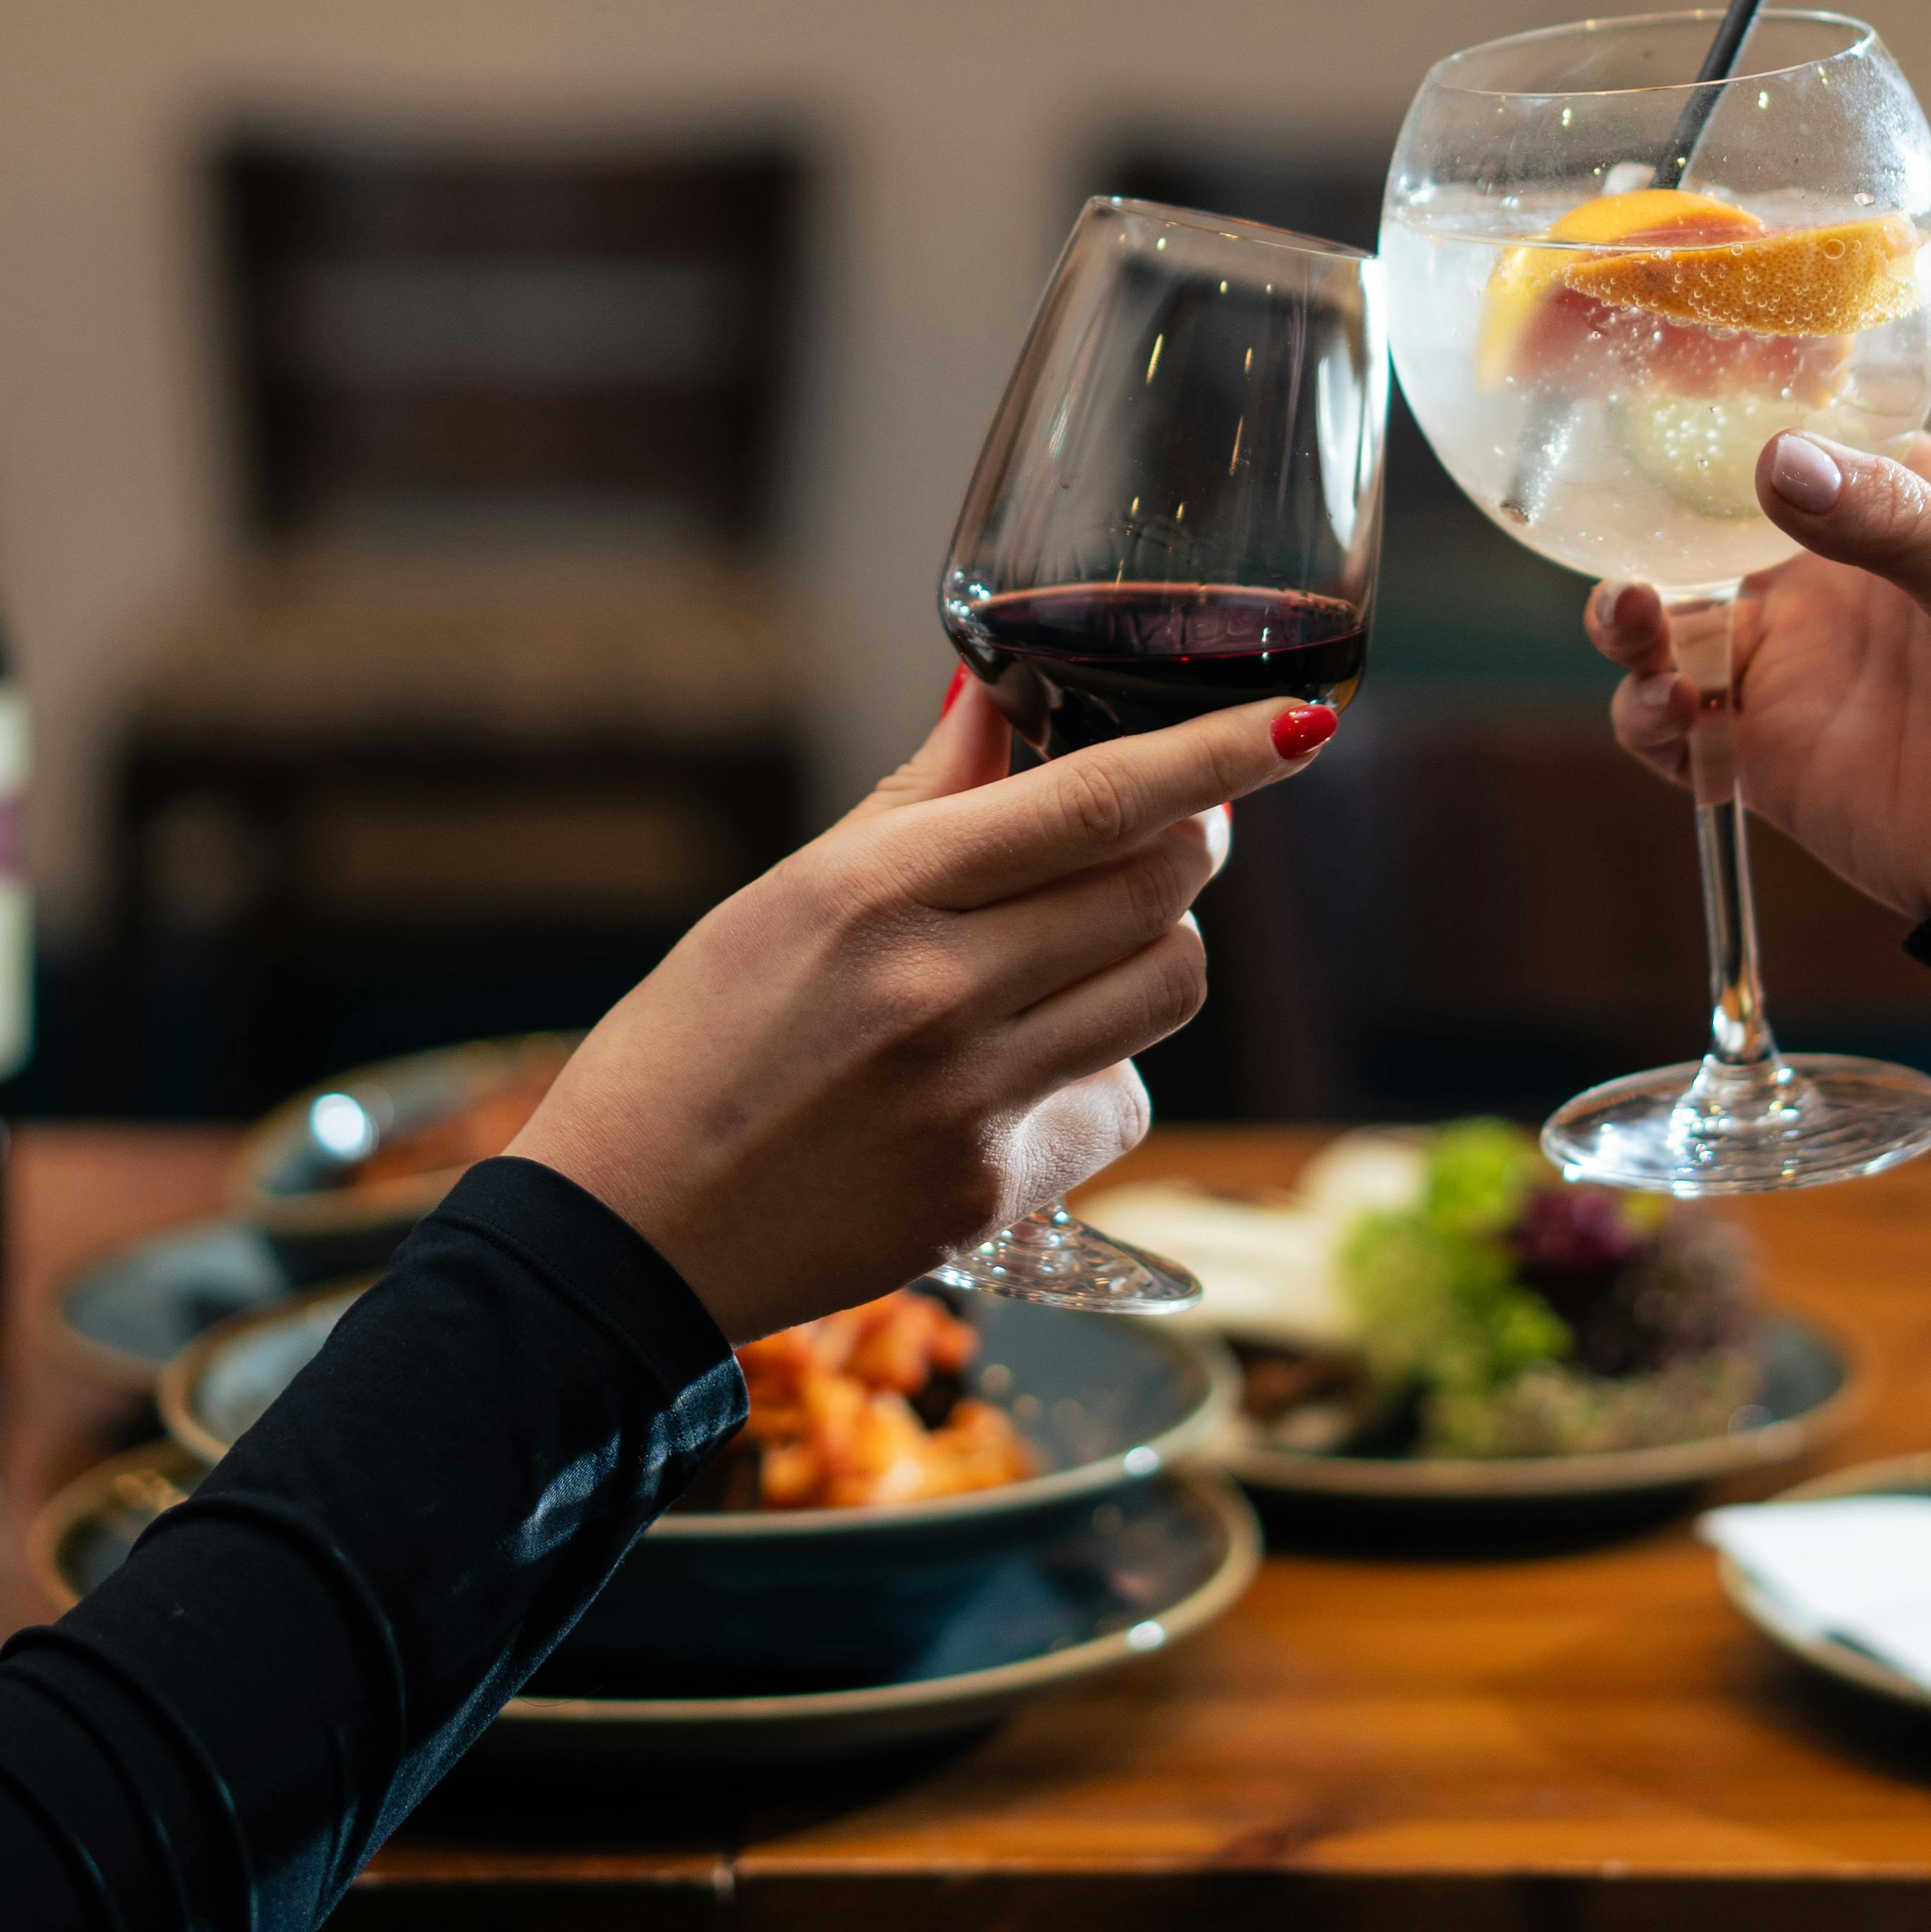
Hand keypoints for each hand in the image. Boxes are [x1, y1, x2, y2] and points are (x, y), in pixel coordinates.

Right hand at [510, 676, 1335, 1343]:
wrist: (628, 1232)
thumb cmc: (695, 1041)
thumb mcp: (786, 896)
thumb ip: (919, 801)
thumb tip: (1005, 699)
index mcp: (876, 894)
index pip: (1092, 802)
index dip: (1217, 756)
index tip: (1303, 724)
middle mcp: (937, 992)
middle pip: (1160, 890)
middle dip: (1181, 849)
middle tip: (1145, 841)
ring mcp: (973, 1100)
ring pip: (1165, 990)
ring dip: (1147, 954)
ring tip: (1065, 960)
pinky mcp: (994, 1193)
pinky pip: (1120, 1101)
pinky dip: (1097, 1074)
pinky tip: (1016, 1075)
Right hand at [1588, 430, 1930, 925]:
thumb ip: (1892, 521)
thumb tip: (1777, 462)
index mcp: (1898, 512)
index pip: (1794, 450)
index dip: (1723, 437)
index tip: (1660, 421)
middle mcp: (1831, 585)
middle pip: (1703, 542)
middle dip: (1646, 537)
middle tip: (1624, 545)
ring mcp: (1794, 673)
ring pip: (1672, 634)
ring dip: (1629, 626)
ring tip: (1630, 621)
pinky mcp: (1768, 760)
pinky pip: (1677, 732)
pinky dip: (1645, 717)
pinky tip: (1665, 707)